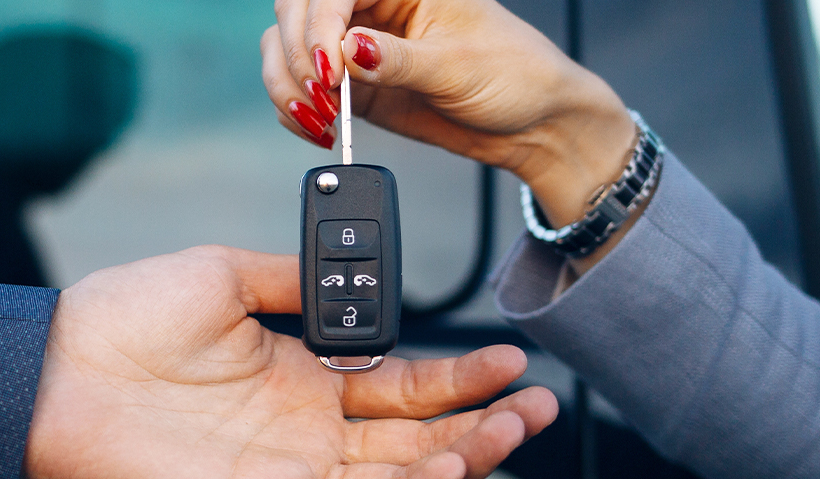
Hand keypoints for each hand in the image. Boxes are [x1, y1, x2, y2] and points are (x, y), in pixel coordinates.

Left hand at [22, 246, 557, 478]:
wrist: (55, 369)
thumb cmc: (121, 323)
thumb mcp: (224, 276)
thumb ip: (295, 280)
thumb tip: (349, 273)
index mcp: (302, 382)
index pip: (401, 390)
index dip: (460, 379)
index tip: (510, 359)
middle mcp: (304, 438)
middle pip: (415, 444)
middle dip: (483, 427)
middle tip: (537, 407)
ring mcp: (288, 478)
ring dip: (460, 459)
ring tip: (509, 430)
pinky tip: (445, 464)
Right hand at [262, 0, 638, 238]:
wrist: (533, 125)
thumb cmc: (518, 77)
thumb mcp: (459, 67)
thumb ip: (397, 60)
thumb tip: (348, 49)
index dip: (319, 24)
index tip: (331, 69)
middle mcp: (374, 6)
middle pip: (297, 11)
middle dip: (299, 54)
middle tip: (323, 95)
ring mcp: (358, 44)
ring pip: (286, 47)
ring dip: (289, 84)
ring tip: (320, 117)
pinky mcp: (352, 84)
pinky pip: (300, 87)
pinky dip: (294, 109)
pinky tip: (317, 126)